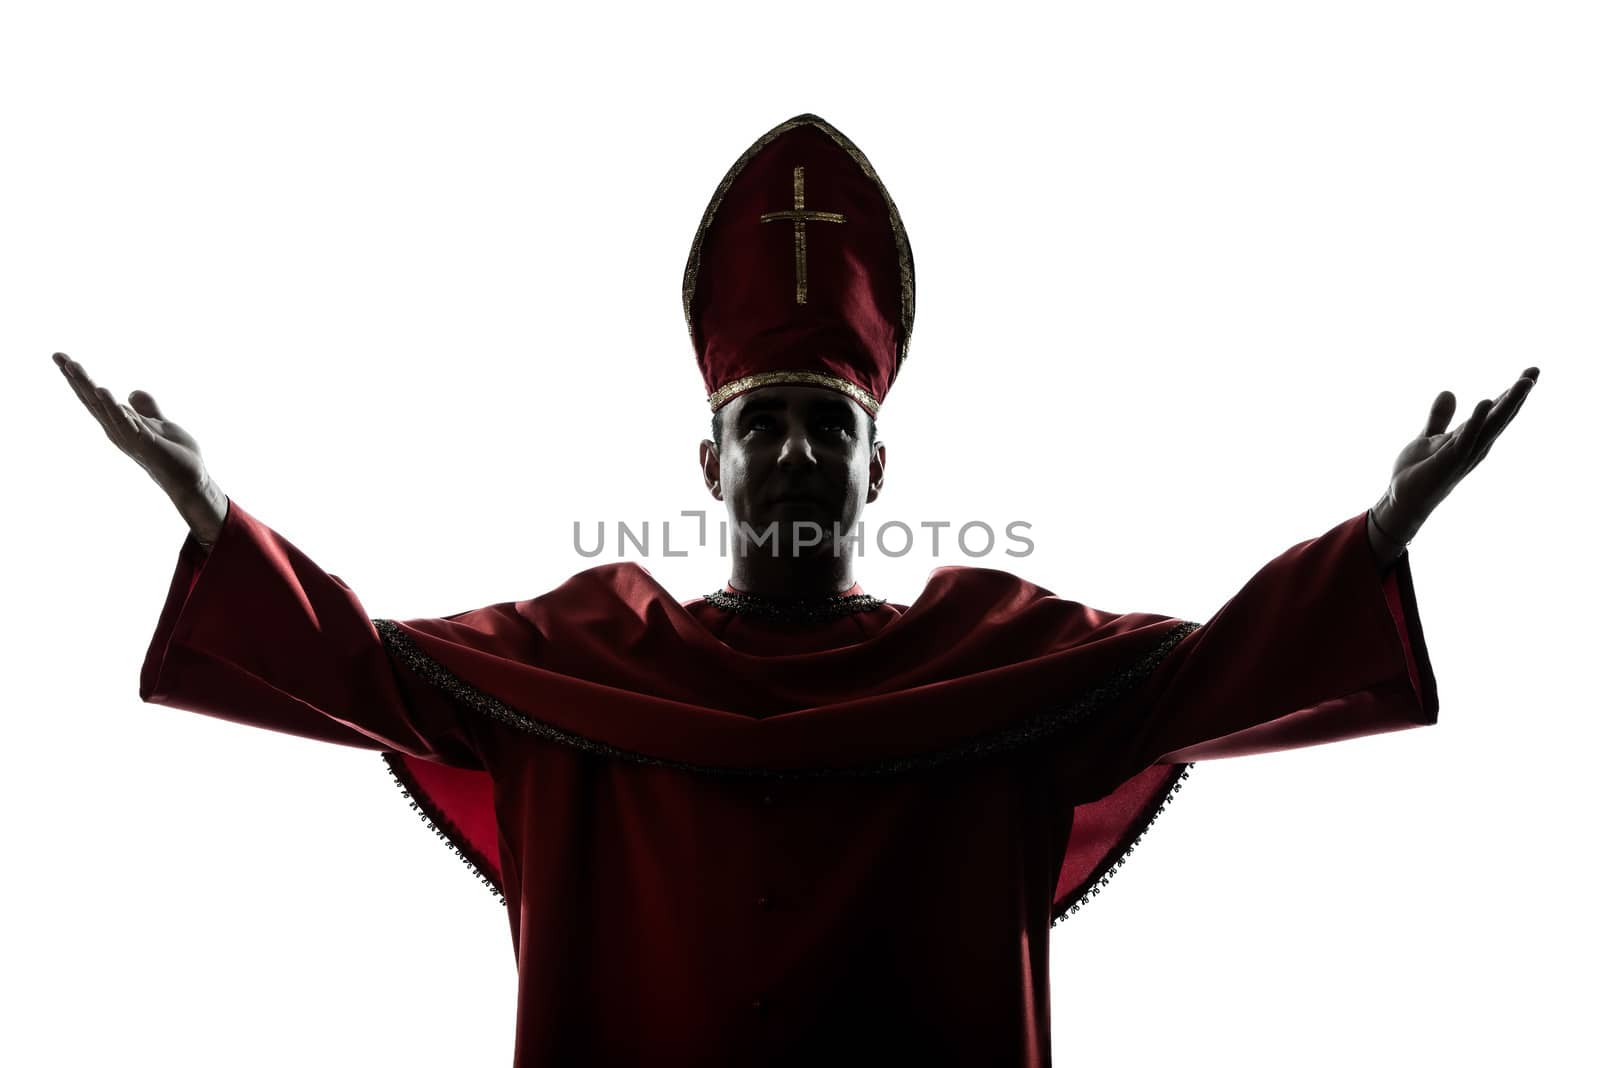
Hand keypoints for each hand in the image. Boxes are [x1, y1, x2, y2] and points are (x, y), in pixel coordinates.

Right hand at [53, 351, 211, 499]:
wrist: (191, 477)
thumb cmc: (173, 453)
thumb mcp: (157, 423)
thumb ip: (145, 408)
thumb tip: (132, 392)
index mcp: (119, 423)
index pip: (94, 397)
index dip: (78, 378)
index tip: (61, 357)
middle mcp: (118, 430)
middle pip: (92, 400)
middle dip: (76, 378)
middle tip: (58, 356)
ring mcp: (129, 437)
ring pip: (104, 408)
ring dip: (89, 387)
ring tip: (74, 366)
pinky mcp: (145, 443)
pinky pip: (126, 423)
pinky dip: (114, 408)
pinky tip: (104, 391)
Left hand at [1375, 365, 1539, 542]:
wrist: (1401, 499)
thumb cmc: (1417, 472)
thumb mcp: (1429, 437)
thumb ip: (1440, 417)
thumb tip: (1449, 392)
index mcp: (1471, 437)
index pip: (1495, 412)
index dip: (1512, 392)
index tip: (1531, 372)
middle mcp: (1474, 445)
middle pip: (1500, 416)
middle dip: (1518, 394)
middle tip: (1535, 371)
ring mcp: (1464, 454)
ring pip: (1491, 425)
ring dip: (1507, 403)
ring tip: (1524, 382)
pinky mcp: (1450, 461)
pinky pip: (1466, 438)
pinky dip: (1477, 421)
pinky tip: (1485, 402)